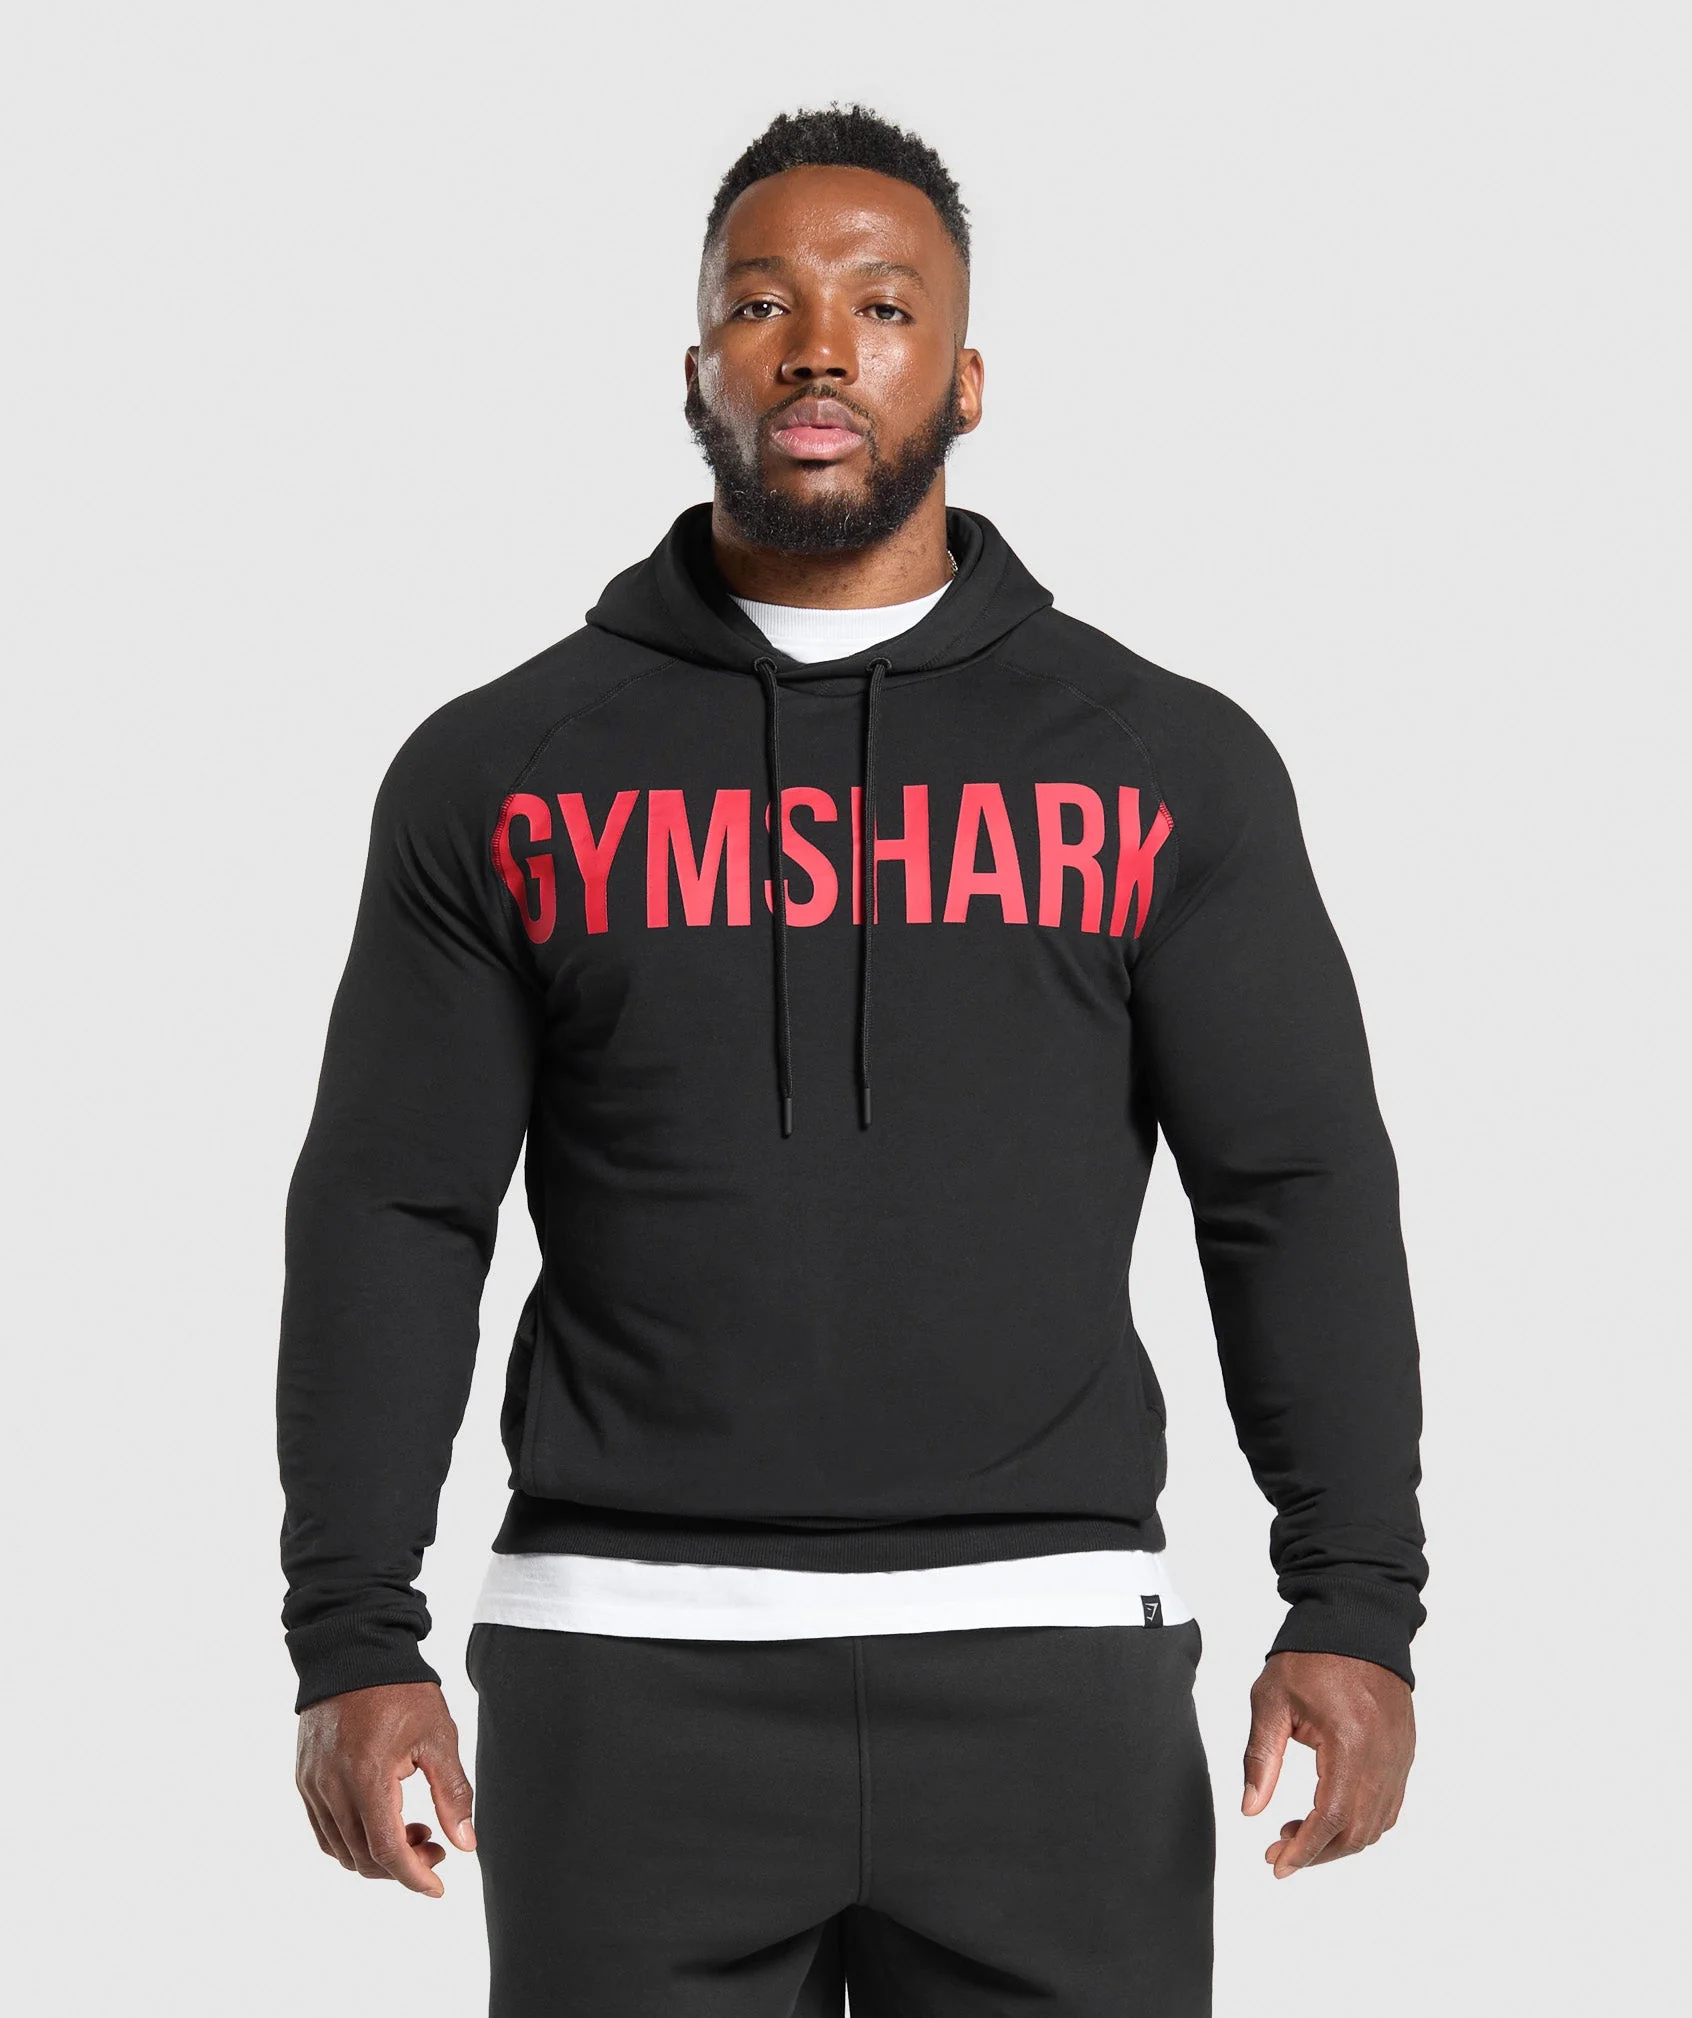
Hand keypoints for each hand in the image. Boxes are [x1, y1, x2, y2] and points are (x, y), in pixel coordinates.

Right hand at [295, 1681, 475, 1897]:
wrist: (354, 1649)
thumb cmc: (401, 1689)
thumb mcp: (438, 1737)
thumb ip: (453, 1794)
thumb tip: (466, 1843)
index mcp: (366, 1776)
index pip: (386, 1849)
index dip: (414, 1876)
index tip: (438, 1886)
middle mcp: (331, 1787)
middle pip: (362, 1857)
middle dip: (402, 1865)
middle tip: (436, 1845)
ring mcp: (313, 1784)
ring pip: (341, 1849)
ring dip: (377, 1855)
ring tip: (413, 1828)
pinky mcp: (305, 1778)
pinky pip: (325, 1830)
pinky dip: (353, 1840)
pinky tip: (382, 1820)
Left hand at [1241, 1651, 1414, 1877]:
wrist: (1355, 1620)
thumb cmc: (1311, 1656)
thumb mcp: (1272, 1701)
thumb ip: (1260, 1758)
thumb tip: (1251, 1809)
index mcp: (1350, 1742)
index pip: (1332, 1817)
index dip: (1305, 1848)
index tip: (1277, 1863)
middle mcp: (1382, 1757)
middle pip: (1357, 1830)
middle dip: (1318, 1851)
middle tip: (1279, 1851)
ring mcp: (1398, 1756)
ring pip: (1376, 1824)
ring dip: (1339, 1839)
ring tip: (1298, 1831)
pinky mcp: (1404, 1752)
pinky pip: (1389, 1804)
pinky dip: (1361, 1821)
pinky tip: (1330, 1814)